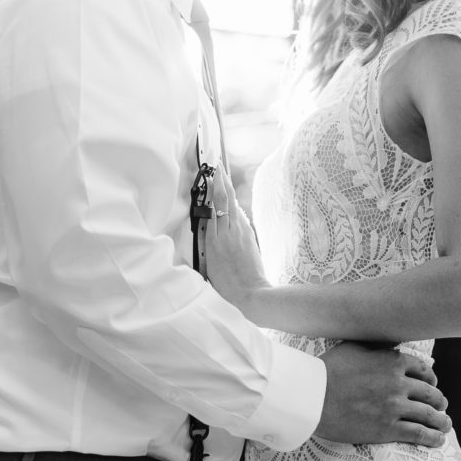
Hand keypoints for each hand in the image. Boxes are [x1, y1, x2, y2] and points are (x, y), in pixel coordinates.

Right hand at [205, 172, 268, 314]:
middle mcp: (228, 233)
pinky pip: (240, 217)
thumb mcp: (209, 266)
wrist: (251, 295)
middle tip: (218, 165)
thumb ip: (208, 244)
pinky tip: (231, 202)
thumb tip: (209, 226)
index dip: (212, 189)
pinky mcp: (250, 238)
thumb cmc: (226, 286)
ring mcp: (241, 234)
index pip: (213, 207)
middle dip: (222, 181)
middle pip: (225, 200)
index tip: (210, 175)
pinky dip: (234, 206)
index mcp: (214, 241)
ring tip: (223, 177)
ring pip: (234, 206)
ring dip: (228, 190)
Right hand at [316, 342, 451, 447]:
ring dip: (441, 420)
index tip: (432, 385)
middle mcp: (399, 383)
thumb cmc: (328, 370)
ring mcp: (395, 407)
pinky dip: (432, 437)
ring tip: (445, 425)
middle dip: (439, 401)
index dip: (431, 379)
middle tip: (441, 406)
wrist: (312, 397)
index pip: (424, 370)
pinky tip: (439, 441)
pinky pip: (419, 433)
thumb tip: (388, 344)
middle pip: (430, 393)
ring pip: (429, 414)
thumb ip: (375, 346)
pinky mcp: (388, 429)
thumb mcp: (354, 347)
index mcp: (393, 361)